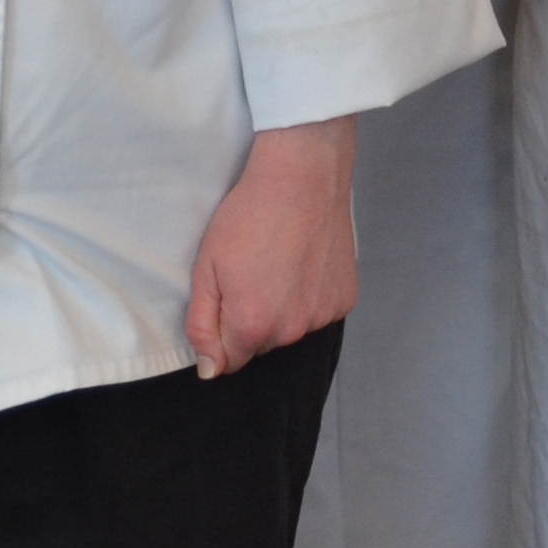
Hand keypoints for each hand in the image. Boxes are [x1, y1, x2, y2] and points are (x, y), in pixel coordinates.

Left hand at [187, 119, 357, 377]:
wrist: (302, 176)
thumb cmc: (248, 215)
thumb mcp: (206, 267)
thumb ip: (202, 326)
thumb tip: (210, 371)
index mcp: (252, 326)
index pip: (229, 360)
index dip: (221, 332)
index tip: (227, 295)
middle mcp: (292, 330)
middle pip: (261, 345)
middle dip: (252, 320)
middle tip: (252, 273)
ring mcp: (323, 315)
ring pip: (292, 329)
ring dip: (283, 310)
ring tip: (280, 264)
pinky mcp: (345, 298)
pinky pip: (318, 312)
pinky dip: (310, 296)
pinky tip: (304, 264)